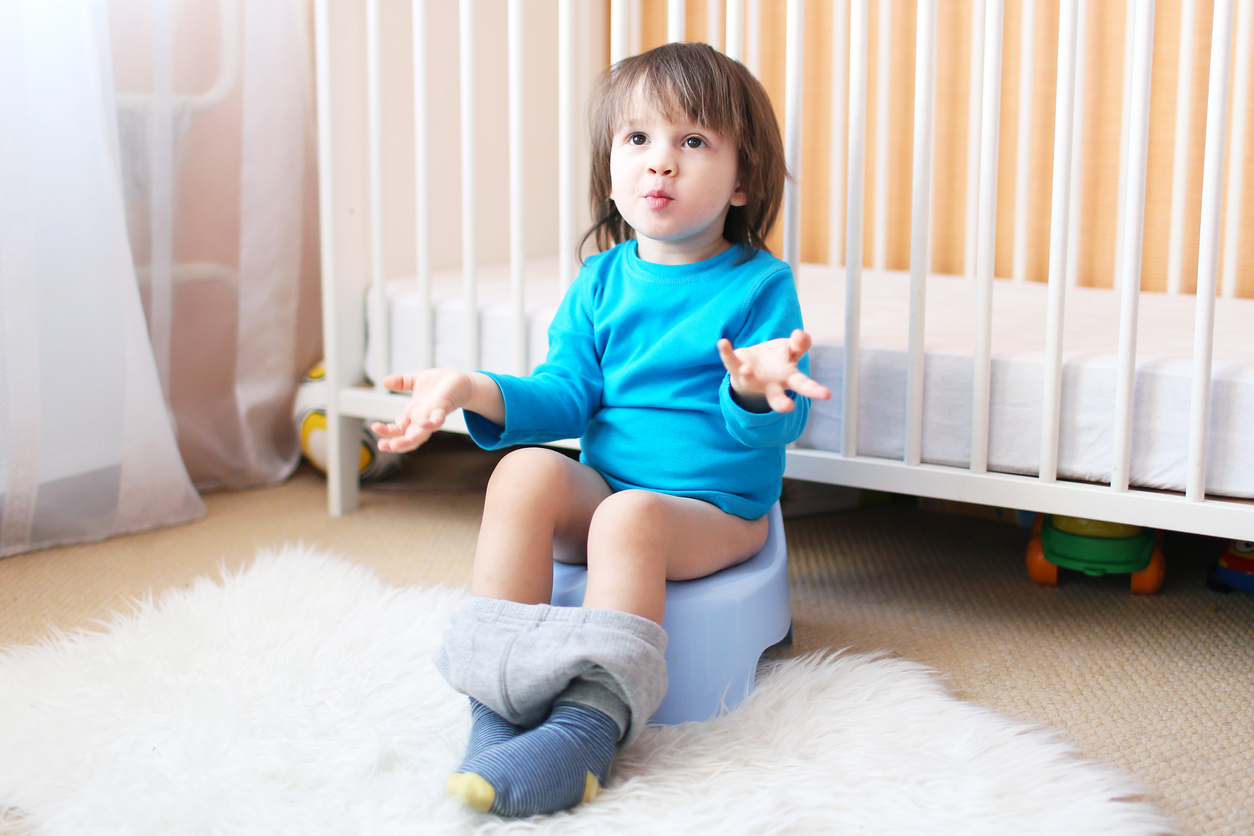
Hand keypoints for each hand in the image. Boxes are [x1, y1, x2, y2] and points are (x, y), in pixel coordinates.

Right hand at [370, 369, 473, 452]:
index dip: (387, 431)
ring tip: (396, 445)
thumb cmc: (440, 384)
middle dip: (395, 443)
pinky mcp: (443, 408)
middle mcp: (422, 418)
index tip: (374, 428)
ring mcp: (432, 415)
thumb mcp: (417, 381)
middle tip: (381, 446)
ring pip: (420, 433)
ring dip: (409, 440)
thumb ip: (402, 383)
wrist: (461, 381)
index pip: (398, 428)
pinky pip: (437, 419)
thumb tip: (384, 381)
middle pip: (407, 436)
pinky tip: (425, 425)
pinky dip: (432, 423)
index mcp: (413, 414)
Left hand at [717, 329, 831, 412]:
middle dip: (782, 403)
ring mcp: (753, 378)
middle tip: (788, 408)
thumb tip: (801, 335)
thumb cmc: (776, 360)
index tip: (827, 395)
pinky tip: (723, 342)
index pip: (803, 385)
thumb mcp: (792, 350)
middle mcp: (770, 384)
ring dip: (749, 375)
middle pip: (777, 397)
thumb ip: (799, 343)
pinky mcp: (736, 368)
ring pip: (750, 380)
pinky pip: (730, 361)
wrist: (750, 367)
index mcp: (788, 379)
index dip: (815, 390)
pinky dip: (726, 352)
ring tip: (747, 369)